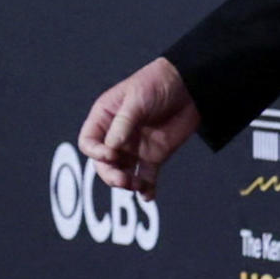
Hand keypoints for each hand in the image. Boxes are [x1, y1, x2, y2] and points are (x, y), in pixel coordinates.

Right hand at [74, 58, 194, 195]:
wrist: (190, 85)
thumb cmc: (157, 83)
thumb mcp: (137, 99)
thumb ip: (124, 123)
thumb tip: (111, 148)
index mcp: (105, 118)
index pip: (89, 142)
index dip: (96, 152)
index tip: (111, 154)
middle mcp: (116, 135)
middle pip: (103, 163)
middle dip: (110, 174)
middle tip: (123, 180)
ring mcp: (134, 147)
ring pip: (122, 172)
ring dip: (127, 183)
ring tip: (138, 186)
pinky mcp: (153, 156)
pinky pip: (145, 176)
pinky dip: (146, 188)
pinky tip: (149, 195)